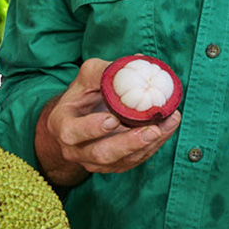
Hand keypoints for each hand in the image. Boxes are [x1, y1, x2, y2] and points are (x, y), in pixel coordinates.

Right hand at [36, 58, 177, 184]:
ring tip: (165, 126)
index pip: (71, 132)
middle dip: (128, 143)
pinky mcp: (113, 166)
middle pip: (100, 154)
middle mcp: (75, 149)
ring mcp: (93, 162)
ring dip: (147, 145)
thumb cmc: (84, 94)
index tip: (113, 119)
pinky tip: (166, 129)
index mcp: (62, 125)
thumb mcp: (87, 77)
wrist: (82, 117)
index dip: (91, 128)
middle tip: (151, 130)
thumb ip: (105, 71)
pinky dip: (153, 146)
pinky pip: (134, 161)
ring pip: (121, 161)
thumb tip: (136, 62)